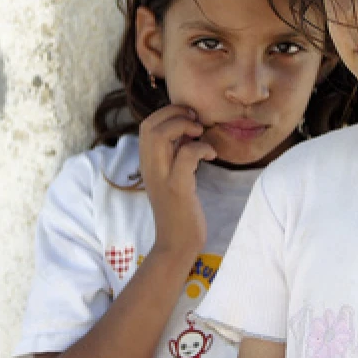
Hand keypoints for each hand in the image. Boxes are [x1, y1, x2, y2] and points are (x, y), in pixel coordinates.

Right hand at [138, 105, 217, 259]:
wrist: (176, 244)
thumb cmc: (179, 210)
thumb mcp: (171, 177)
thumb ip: (173, 155)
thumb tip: (187, 129)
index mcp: (147, 163)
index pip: (146, 125)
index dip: (168, 113)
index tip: (189, 119)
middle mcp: (150, 167)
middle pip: (149, 124)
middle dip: (175, 113)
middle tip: (196, 123)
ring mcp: (162, 177)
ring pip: (161, 134)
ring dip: (185, 125)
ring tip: (200, 134)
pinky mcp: (178, 188)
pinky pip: (187, 155)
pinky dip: (202, 148)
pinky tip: (211, 156)